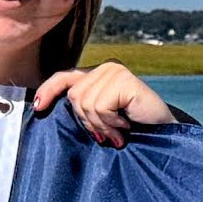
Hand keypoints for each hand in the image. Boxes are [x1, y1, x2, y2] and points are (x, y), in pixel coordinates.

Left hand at [44, 61, 176, 146]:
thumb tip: (45, 107)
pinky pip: (100, 106)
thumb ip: (83, 107)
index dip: (49, 91)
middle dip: (88, 121)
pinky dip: (111, 122)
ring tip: (119, 131)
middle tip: (108, 133)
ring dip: (102, 125)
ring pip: (85, 103)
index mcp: (98, 74)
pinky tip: (126, 124)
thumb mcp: (102, 117)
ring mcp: (115, 71)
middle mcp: (106, 67)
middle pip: (74, 96)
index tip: (37, 108)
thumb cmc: (134, 128)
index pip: (65, 77)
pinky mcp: (123, 79)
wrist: (165, 134)